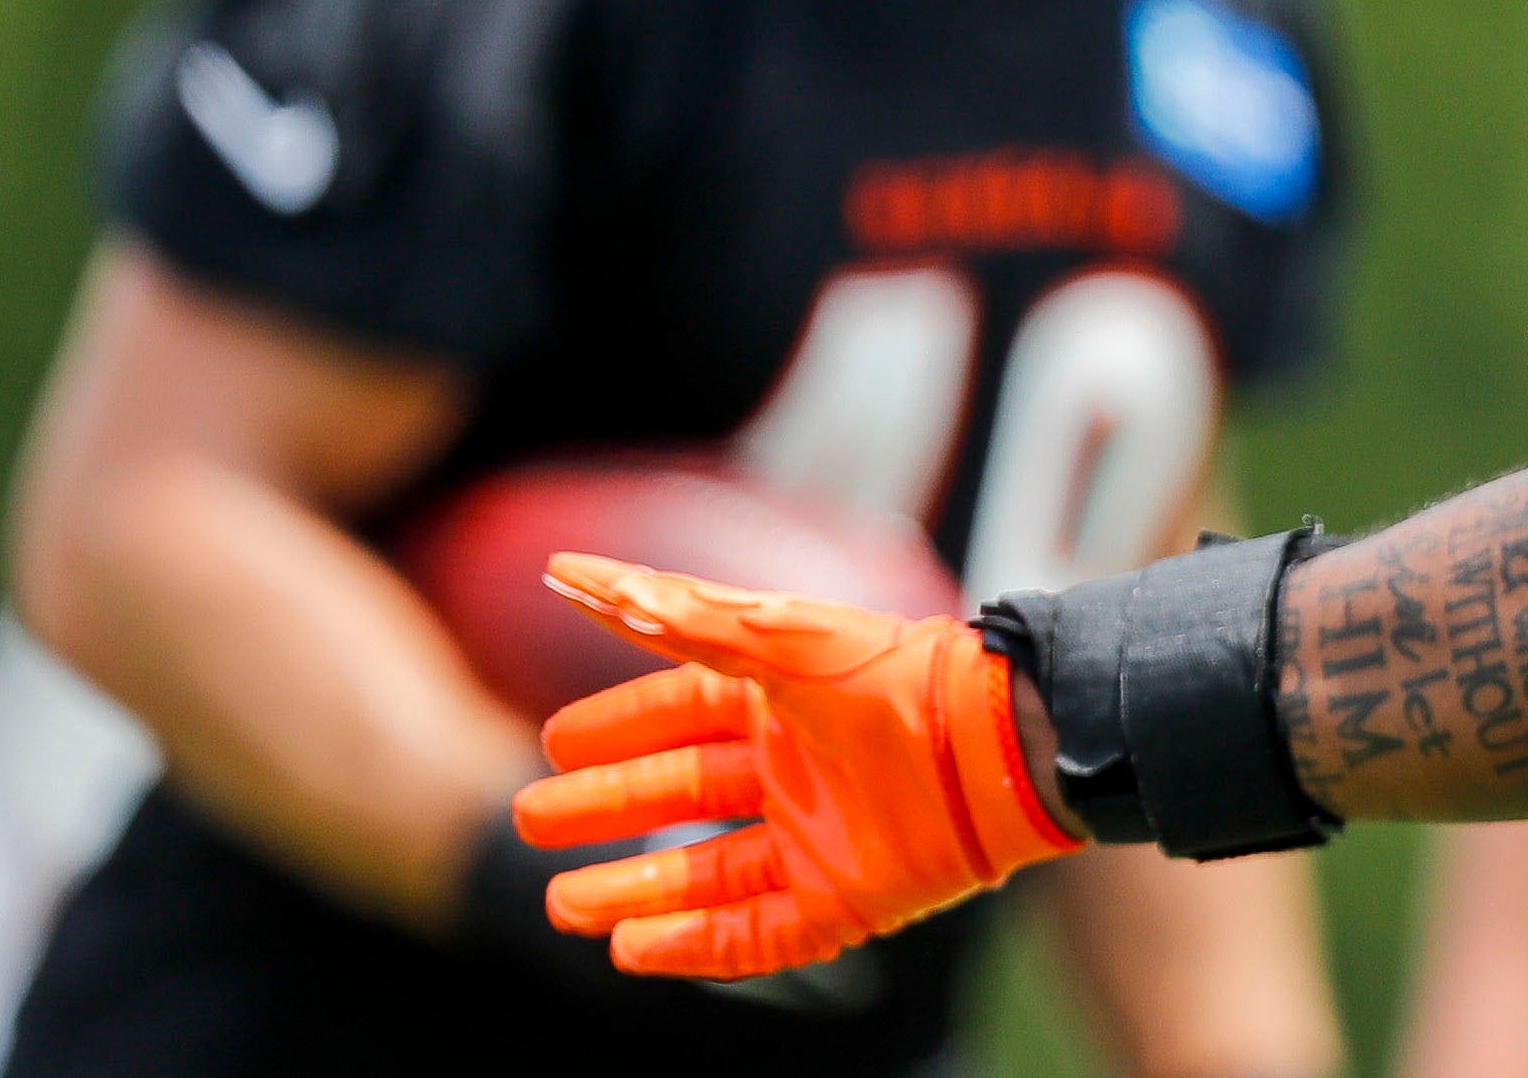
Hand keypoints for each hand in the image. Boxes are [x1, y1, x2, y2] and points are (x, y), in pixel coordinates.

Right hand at [508, 553, 1079, 978]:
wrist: (997, 744)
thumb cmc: (889, 676)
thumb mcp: (772, 637)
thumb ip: (673, 616)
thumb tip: (570, 576)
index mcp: (782, 699)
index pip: (679, 714)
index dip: (617, 729)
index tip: (552, 743)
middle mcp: (795, 768)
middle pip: (681, 794)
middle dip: (607, 808)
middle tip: (531, 820)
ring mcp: (818, 838)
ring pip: (704, 872)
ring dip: (632, 889)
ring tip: (561, 903)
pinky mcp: (843, 901)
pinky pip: (755, 934)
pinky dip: (693, 945)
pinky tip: (631, 951)